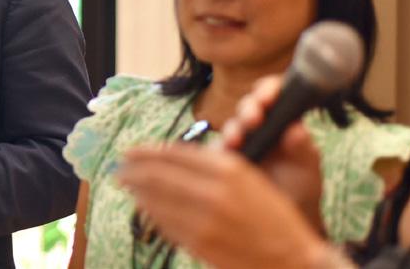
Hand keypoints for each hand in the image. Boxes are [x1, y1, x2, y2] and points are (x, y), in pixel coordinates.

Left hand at [118, 143, 329, 268]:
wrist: (290, 258)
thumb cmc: (272, 215)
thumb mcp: (249, 177)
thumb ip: (212, 164)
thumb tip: (170, 157)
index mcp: (230, 168)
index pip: (176, 153)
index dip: (148, 150)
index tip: (132, 150)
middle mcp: (215, 191)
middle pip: (160, 174)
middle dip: (133, 168)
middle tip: (119, 165)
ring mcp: (205, 220)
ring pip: (157, 199)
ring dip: (136, 189)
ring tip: (123, 182)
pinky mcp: (199, 244)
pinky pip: (165, 224)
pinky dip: (149, 212)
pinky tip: (142, 205)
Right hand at [222, 75, 324, 229]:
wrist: (285, 215)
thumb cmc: (301, 186)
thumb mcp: (307, 167)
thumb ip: (303, 148)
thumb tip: (297, 130)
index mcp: (282, 117)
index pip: (273, 93)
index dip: (268, 89)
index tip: (268, 96)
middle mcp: (258, 125)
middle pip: (248, 105)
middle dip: (249, 108)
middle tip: (253, 119)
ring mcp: (239, 140)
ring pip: (230, 125)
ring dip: (232, 128)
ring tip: (236, 141)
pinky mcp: (223, 159)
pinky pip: (214, 150)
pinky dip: (216, 150)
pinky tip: (221, 156)